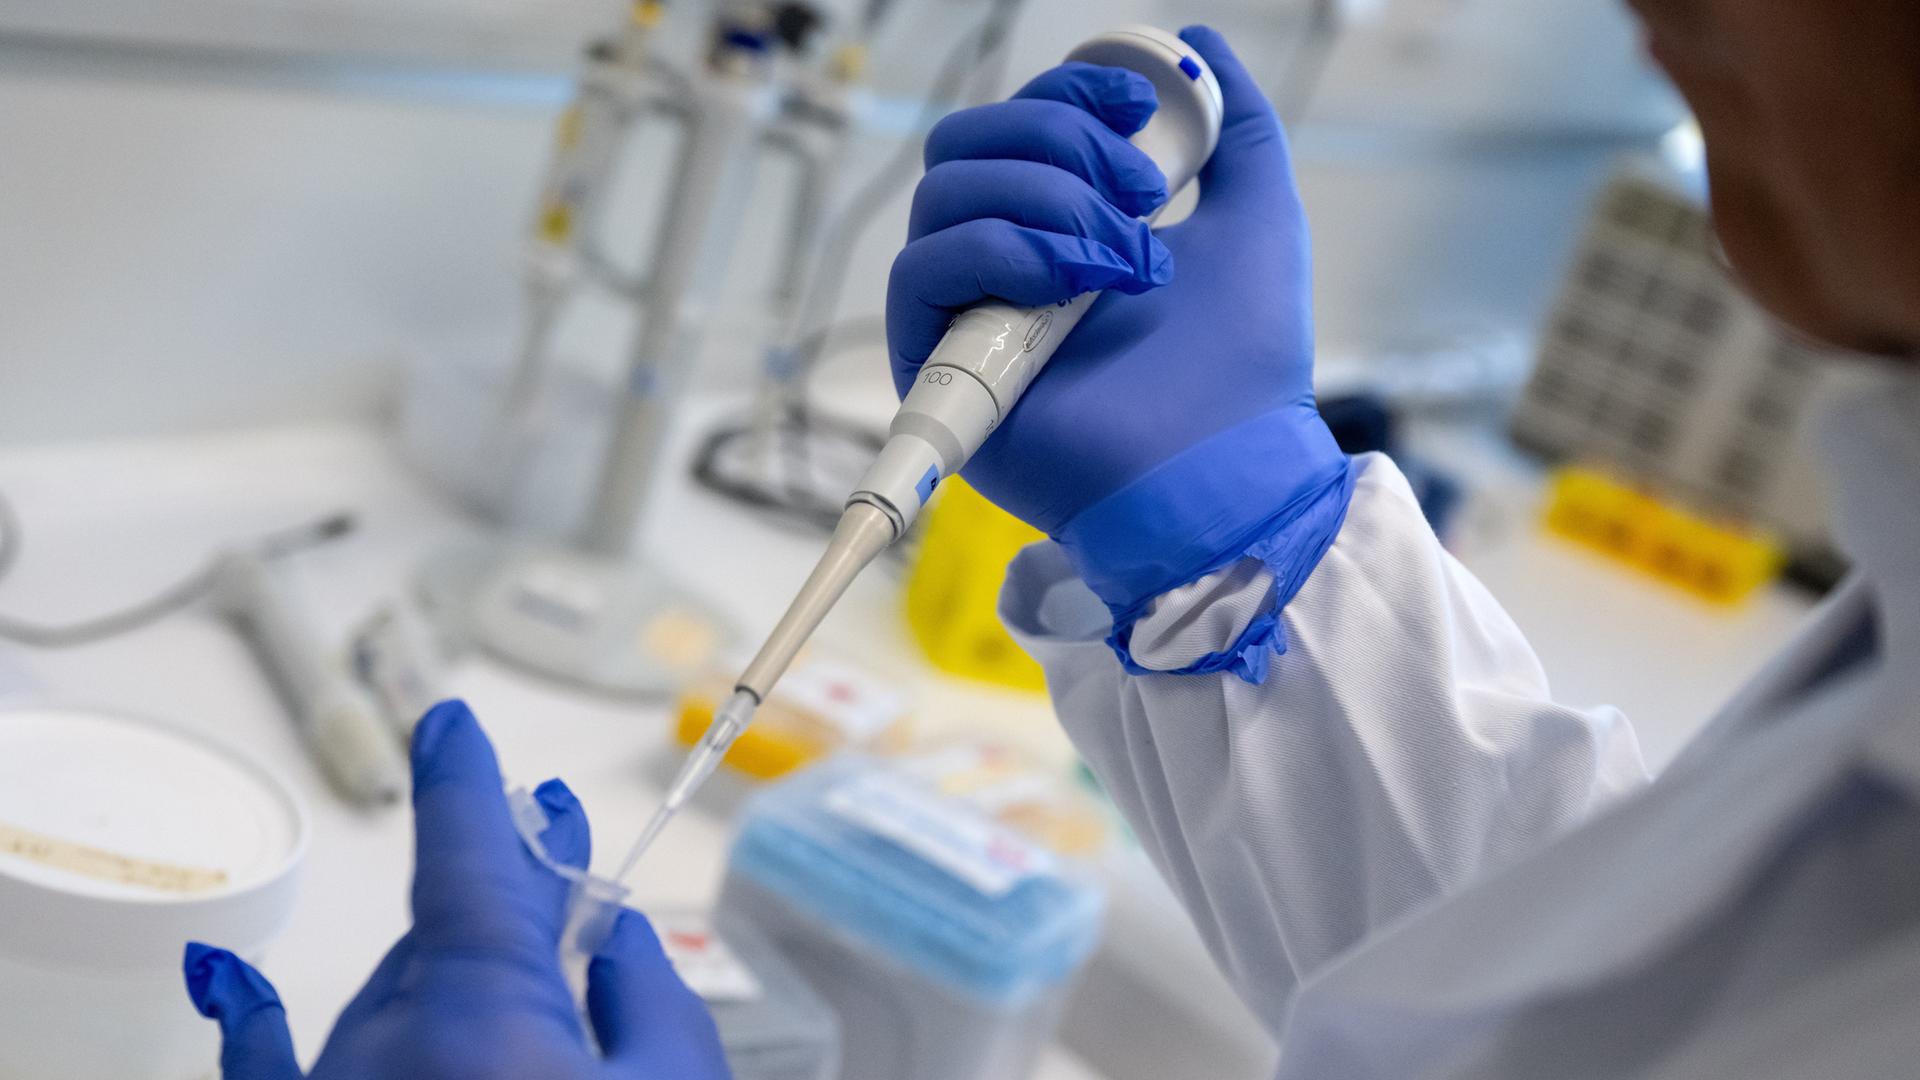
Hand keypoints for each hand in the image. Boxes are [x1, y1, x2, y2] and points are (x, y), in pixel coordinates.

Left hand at [181, 700, 730, 1079]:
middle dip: (512, 897)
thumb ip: (650, 1007)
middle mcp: (385, 1046)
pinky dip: (259, 1023)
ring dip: (455, 982)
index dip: (467, 782)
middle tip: (565, 846)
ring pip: (394, 1007)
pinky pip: (271, 1074)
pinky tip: (225, 976)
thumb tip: (611, 947)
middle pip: (450, 939)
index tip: (451, 720)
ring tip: (529, 990)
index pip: (470, 861)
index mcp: (480, 1013)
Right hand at [888, 26, 1354, 678]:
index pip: (1016, 126)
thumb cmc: (1244, 363)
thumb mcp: (1257, 216)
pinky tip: (1074, 284)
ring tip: (1125, 260)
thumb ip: (1235, 125)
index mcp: (1060, 228)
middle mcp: (1004, 267)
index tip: (1139, 109)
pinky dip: (1001, 250)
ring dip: (1047, 202)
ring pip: (945, 195)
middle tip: (1139, 199)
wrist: (1229, 466)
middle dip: (1060, 143)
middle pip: (966, 144)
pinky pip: (922, 269)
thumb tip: (1199, 43)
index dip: (1067, 95)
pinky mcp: (940, 367)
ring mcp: (969, 315)